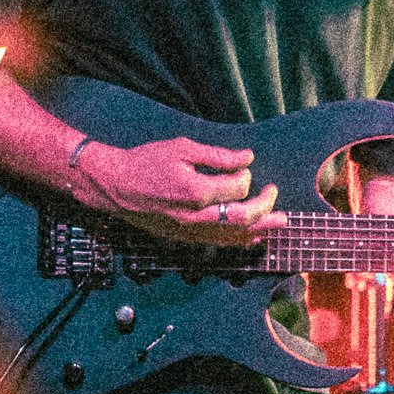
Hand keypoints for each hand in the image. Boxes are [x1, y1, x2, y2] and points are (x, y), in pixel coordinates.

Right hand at [69, 135, 284, 244]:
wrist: (115, 186)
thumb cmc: (146, 162)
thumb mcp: (182, 149)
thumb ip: (218, 156)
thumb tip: (247, 157)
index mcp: (196, 191)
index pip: (237, 188)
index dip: (246, 176)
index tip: (245, 166)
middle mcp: (195, 217)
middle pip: (243, 218)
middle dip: (265, 207)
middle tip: (274, 193)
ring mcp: (190, 231)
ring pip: (234, 237)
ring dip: (259, 229)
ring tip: (277, 222)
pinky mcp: (184, 238)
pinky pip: (219, 244)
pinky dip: (239, 240)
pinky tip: (251, 235)